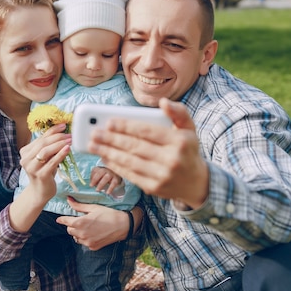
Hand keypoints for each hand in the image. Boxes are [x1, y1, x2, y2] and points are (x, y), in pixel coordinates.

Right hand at [9, 123, 70, 232]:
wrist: (40, 192)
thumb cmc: (44, 172)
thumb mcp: (45, 157)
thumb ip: (48, 146)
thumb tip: (62, 131)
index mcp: (25, 152)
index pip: (40, 137)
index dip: (53, 130)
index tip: (64, 125)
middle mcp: (25, 159)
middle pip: (43, 143)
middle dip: (58, 137)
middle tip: (70, 134)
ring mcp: (32, 168)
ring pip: (46, 151)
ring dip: (59, 144)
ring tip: (70, 140)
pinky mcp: (40, 175)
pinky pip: (52, 162)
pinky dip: (60, 154)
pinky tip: (68, 149)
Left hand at [56, 197, 130, 249]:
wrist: (122, 226)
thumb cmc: (108, 214)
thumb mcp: (93, 208)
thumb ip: (79, 206)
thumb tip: (68, 200)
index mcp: (80, 223)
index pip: (66, 222)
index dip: (62, 219)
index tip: (59, 219)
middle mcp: (82, 234)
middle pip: (70, 230)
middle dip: (72, 225)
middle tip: (80, 220)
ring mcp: (87, 242)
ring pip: (76, 237)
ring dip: (78, 233)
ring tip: (88, 227)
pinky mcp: (92, 247)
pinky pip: (84, 243)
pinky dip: (85, 238)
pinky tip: (93, 233)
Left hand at [89, 98, 208, 208]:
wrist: (197, 183)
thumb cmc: (187, 150)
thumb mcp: (189, 128)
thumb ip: (178, 112)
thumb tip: (163, 102)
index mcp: (180, 141)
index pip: (148, 131)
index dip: (127, 126)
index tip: (109, 122)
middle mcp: (172, 159)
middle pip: (136, 147)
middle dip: (112, 139)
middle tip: (95, 133)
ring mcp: (162, 176)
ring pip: (130, 161)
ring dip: (108, 152)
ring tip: (94, 144)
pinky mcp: (154, 188)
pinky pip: (130, 175)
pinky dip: (115, 166)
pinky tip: (105, 157)